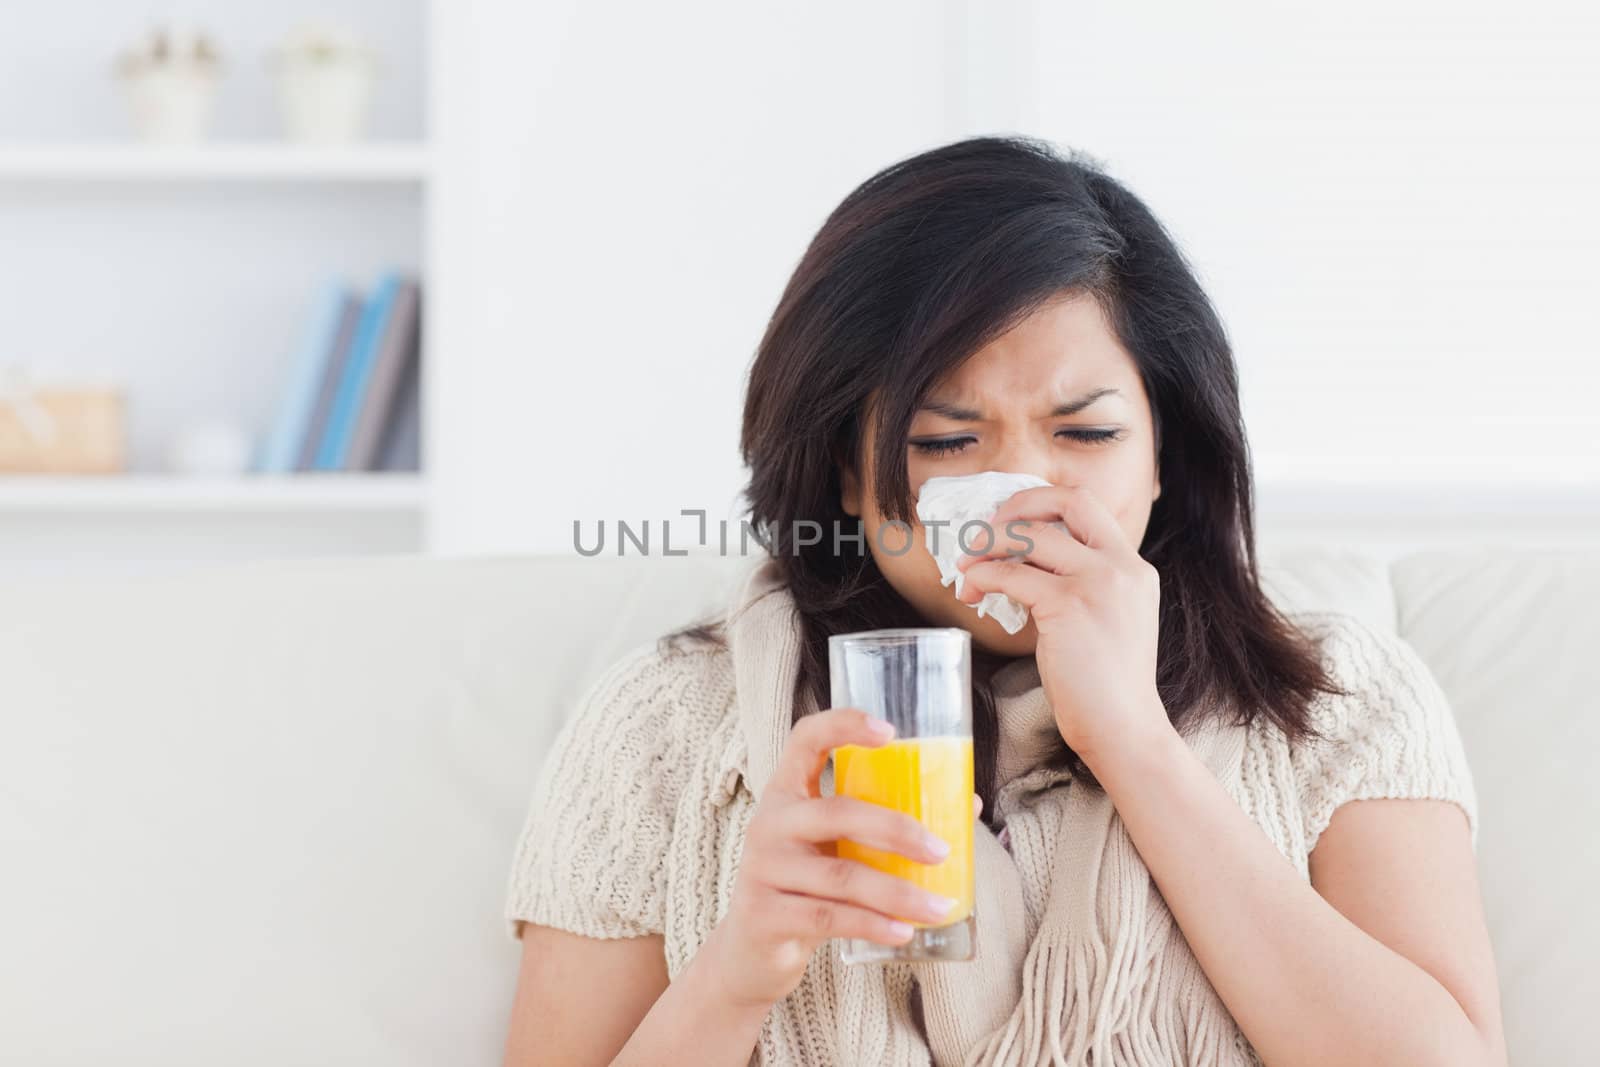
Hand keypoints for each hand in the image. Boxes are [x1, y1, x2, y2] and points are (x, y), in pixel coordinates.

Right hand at [700, 707, 979, 1009]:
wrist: (751, 952)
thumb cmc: (806, 887)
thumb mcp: (834, 848)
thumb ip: (884, 827)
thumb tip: (967, 806)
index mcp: (787, 792)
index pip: (805, 739)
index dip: (843, 725)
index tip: (890, 730)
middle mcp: (769, 823)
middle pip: (837, 813)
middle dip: (896, 830)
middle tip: (941, 851)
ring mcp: (762, 869)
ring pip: (840, 875)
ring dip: (897, 892)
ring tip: (938, 906)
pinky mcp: (764, 914)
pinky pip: (829, 916)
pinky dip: (872, 924)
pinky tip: (903, 931)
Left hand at [954, 483, 1172, 765]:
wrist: (1123, 728)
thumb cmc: (1105, 686)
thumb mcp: (1108, 620)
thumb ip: (1082, 586)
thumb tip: (1024, 565)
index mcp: (1133, 567)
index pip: (1089, 506)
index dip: (1044, 503)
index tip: (1012, 520)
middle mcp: (1121, 566)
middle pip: (1068, 500)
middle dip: (1019, 504)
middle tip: (986, 529)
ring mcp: (1098, 582)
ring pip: (1029, 535)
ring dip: (987, 544)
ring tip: (965, 565)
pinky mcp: (1069, 606)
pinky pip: (1010, 575)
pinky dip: (982, 576)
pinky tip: (971, 592)